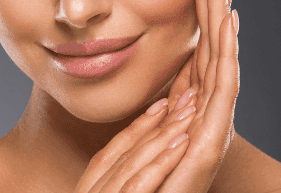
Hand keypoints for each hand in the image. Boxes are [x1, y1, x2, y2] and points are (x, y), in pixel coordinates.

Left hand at [73, 0, 239, 191]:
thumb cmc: (131, 183)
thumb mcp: (142, 138)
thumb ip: (158, 116)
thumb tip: (172, 95)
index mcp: (188, 104)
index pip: (199, 45)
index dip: (201, 8)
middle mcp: (203, 108)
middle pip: (212, 42)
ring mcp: (208, 122)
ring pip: (220, 54)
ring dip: (221, 12)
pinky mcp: (207, 141)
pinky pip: (221, 88)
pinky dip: (227, 51)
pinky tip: (229, 21)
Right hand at [73, 97, 196, 191]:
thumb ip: (115, 182)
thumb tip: (134, 162)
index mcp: (90, 186)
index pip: (118, 148)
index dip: (140, 124)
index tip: (162, 104)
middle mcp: (95, 187)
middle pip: (129, 147)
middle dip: (160, 121)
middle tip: (185, 98)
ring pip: (137, 159)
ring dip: (165, 133)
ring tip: (189, 112)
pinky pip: (141, 182)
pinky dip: (163, 161)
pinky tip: (183, 143)